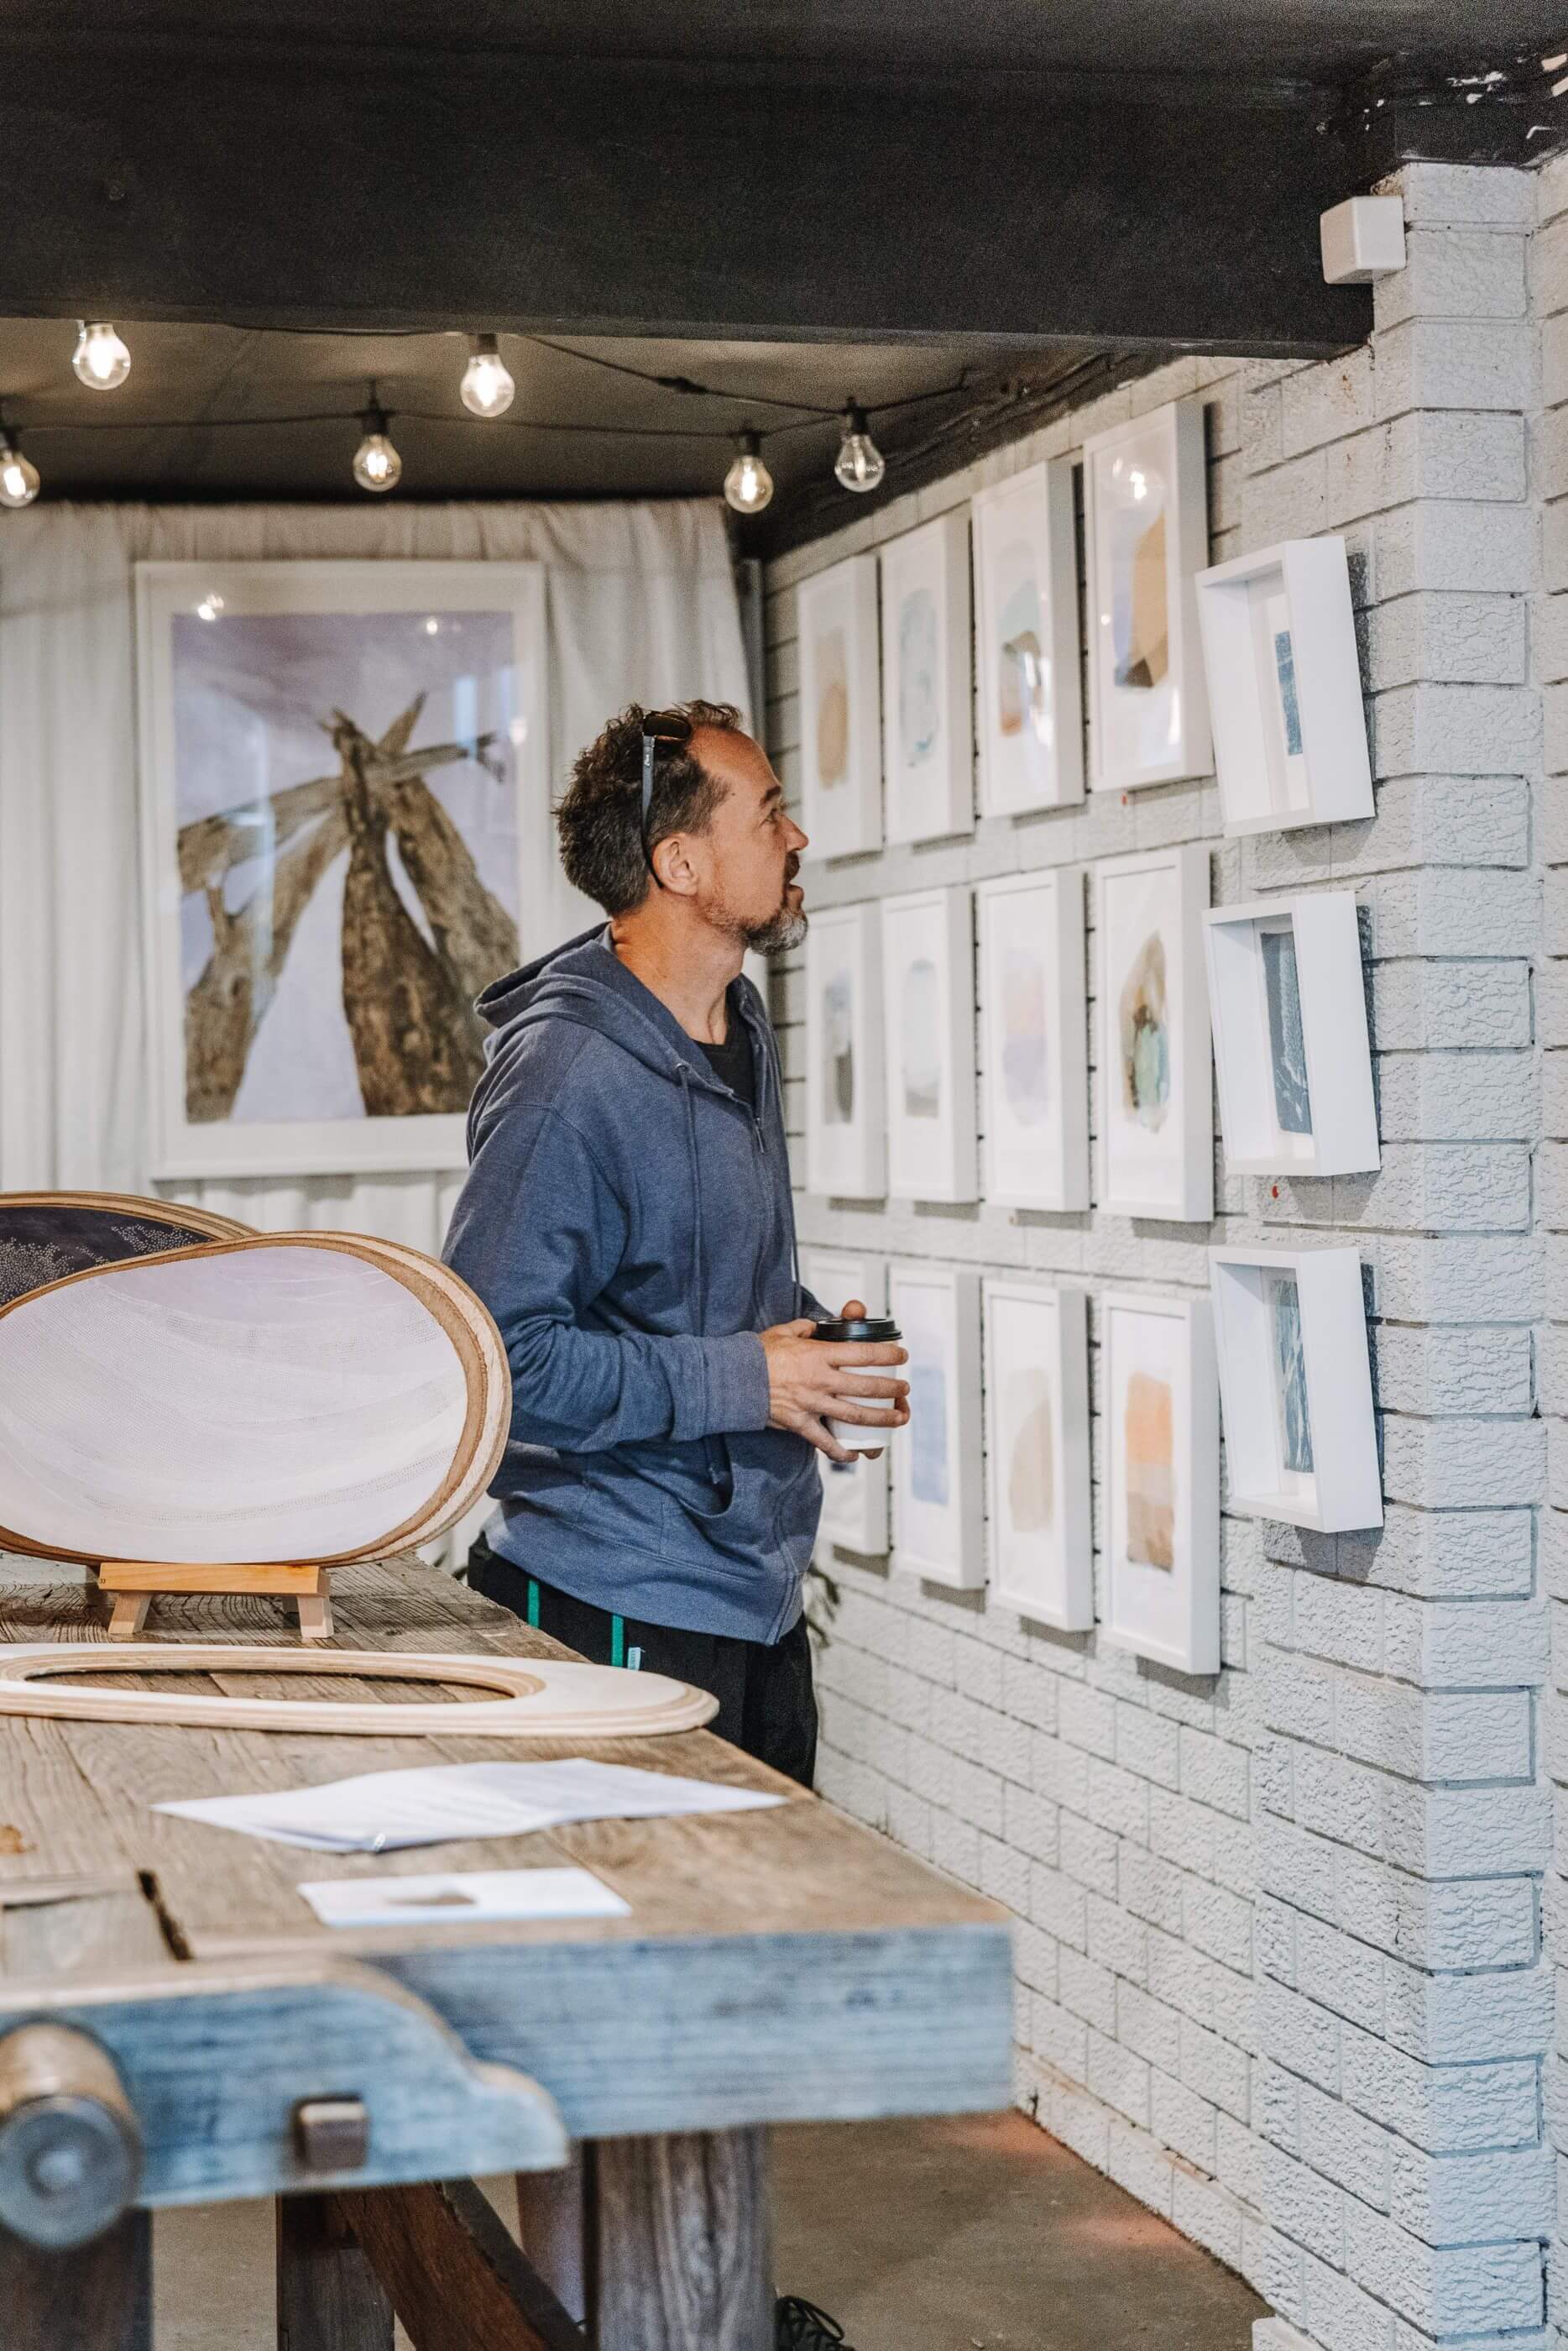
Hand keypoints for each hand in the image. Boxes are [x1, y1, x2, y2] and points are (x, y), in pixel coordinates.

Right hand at [760, 1307, 908, 1463]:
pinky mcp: (800, 1423)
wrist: (731, 1379)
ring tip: (898, 1418)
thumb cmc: (757, 1353)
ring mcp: (811, 1404)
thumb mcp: (785, 1332)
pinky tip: (856, 1454)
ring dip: (881, 1418)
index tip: (901, 1355)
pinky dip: (842, 1451)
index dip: (888, 1354)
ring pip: (855, 1415)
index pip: (863, 1353)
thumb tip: (818, 1327)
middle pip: (866, 1387)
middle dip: (892, 1389)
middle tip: (904, 1389)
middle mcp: (820, 1380)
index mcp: (818, 1355)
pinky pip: (825, 1442)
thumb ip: (806, 1328)